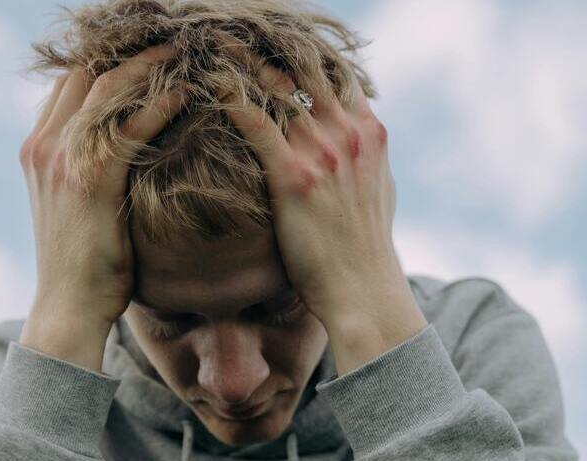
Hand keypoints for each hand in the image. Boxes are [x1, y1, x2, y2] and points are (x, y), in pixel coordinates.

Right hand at [18, 43, 186, 332]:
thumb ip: (90, 171)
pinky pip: (130, 126)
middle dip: (127, 50)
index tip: (143, 47)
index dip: (104, 60)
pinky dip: (160, 104)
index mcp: (38, 148)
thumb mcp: (77, 207)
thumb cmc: (84, 266)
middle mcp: (44, 145)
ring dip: (148, 64)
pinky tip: (187, 93)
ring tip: (183, 50)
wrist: (67, 308)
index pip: (69, 83)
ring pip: (108, 88)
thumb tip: (126, 152)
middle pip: (85, 72)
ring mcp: (64, 159)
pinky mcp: (91, 178)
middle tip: (169, 38)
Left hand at [219, 47, 402, 329]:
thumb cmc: (364, 247)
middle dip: (269, 53)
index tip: (273, 54)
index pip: (335, 73)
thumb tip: (354, 139)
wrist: (362, 288)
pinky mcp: (293, 174)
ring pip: (276, 84)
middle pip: (304, 68)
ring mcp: (322, 151)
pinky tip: (208, 86)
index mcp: (369, 132)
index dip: (302, 59)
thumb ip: (364, 156)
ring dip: (243, 66)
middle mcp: (348, 133)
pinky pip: (253, 119)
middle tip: (234, 45)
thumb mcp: (379, 189)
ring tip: (213, 55)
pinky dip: (228, 95)